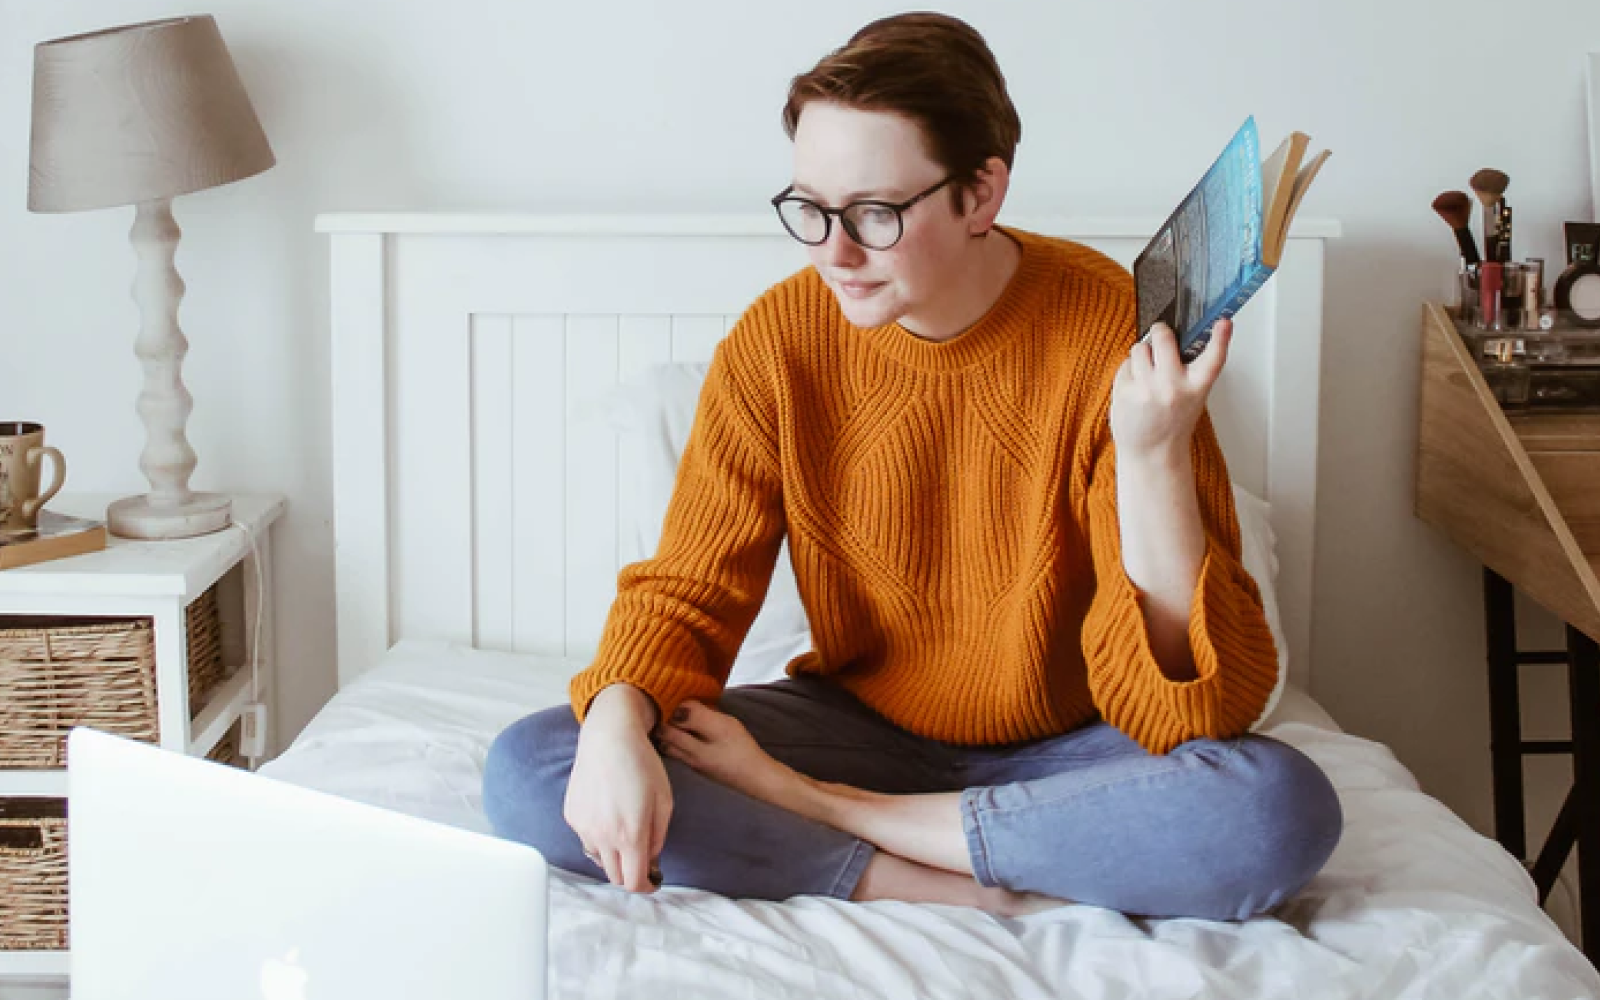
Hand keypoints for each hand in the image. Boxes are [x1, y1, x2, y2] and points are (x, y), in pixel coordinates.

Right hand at [563, 684, 671, 892]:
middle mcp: (603, 836)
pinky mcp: (571, 815)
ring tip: (624, 829)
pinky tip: (607, 812)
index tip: (653, 882)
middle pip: (615, 876)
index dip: (647, 887)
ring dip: (613, 854)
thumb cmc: (642, 765)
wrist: (609, 737)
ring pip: (599, 859)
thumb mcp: (664, 801)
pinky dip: (598, 835)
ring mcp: (583, 827)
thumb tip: (650, 860)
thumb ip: (658, 837)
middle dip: (630, 872)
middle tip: (641, 857)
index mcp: (630, 835)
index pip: (634, 882)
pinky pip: (585, 837)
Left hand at [1111, 319, 1231, 461]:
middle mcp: (1172, 387)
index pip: (1213, 358)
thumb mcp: (1193, 397)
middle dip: (1160, 332)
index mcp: (1196, 388)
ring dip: (1142, 355)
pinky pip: (1124, 365)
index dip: (1221, 338)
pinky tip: (1136, 388)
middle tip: (1160, 336)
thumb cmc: (1172, 423)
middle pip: (1163, 338)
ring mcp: (1146, 389)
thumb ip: (1188, 370)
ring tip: (1147, 374)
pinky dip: (1129, 372)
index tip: (1224, 322)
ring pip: (1139, 348)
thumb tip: (1175, 339)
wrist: (1152, 453)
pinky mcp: (1125, 392)